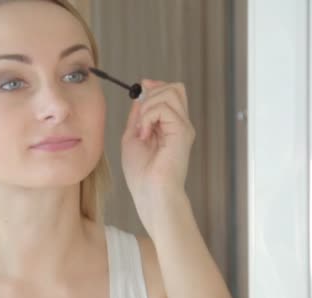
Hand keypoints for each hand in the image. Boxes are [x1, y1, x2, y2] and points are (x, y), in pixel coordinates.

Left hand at [121, 79, 194, 205]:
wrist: (150, 192)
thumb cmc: (141, 173)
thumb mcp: (133, 136)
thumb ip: (138, 116)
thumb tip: (140, 95)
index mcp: (170, 125)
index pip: (171, 92)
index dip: (154, 86)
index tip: (140, 91)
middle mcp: (180, 123)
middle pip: (175, 87)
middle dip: (151, 94)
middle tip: (140, 118)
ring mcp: (183, 126)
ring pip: (171, 91)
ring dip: (148, 106)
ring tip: (142, 129)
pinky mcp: (182, 131)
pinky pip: (164, 107)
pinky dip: (148, 116)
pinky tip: (145, 134)